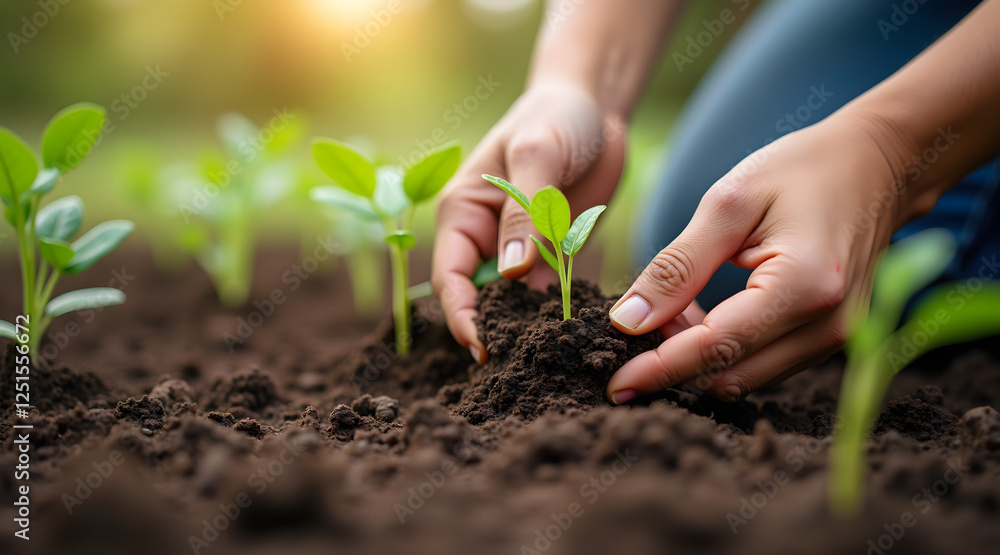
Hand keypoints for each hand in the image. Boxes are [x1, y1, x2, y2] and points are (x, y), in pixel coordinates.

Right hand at [432, 82, 625, 361]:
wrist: (595, 105)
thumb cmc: (554, 117)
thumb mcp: (538, 155)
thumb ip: (525, 213)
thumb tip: (510, 275)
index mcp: (462, 211)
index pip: (450, 277)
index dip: (462, 316)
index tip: (483, 348)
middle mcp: (483, 236)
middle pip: (478, 299)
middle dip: (495, 331)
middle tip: (521, 367)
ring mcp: (516, 249)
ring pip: (514, 303)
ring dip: (528, 328)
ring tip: (551, 358)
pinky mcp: (550, 255)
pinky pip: (549, 294)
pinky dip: (558, 314)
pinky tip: (577, 334)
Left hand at [605, 113, 927, 403]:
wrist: (877, 164)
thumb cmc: (802, 170)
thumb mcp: (728, 203)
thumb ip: (676, 267)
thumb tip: (627, 322)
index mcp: (804, 286)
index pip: (716, 348)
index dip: (659, 369)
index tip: (614, 385)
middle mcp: (829, 326)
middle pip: (729, 374)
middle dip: (672, 361)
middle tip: (634, 324)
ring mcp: (837, 339)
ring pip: (744, 376)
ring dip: (696, 357)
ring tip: (671, 308)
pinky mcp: (831, 340)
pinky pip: (763, 363)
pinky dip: (723, 350)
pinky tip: (699, 313)